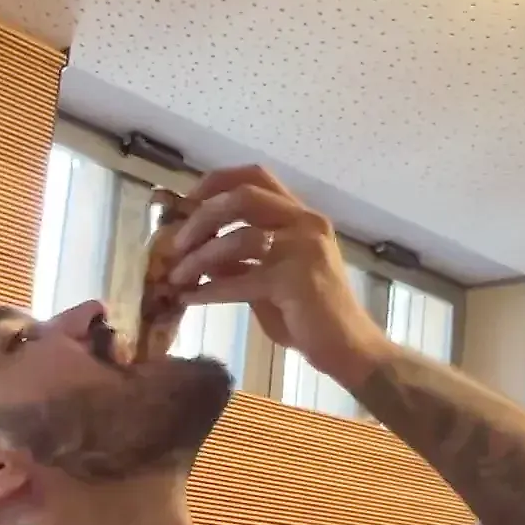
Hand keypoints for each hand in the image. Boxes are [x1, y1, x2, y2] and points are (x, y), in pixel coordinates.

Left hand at [168, 166, 389, 383]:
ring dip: (199, 257)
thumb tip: (196, 253)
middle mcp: (306, 223)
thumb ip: (239, 263)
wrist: (348, 348)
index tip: (187, 201)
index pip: (257, 176)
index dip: (217, 182)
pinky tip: (190, 299)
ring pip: (238, 237)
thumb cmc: (309, 317)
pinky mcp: (295, 281)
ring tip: (176, 277)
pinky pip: (240, 280)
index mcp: (301, 217)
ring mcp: (303, 249)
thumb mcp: (267, 282)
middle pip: (242, 197)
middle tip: (176, 243)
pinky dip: (209, 289)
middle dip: (201, 216)